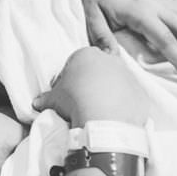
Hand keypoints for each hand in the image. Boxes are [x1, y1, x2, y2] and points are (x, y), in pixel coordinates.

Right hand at [32, 46, 148, 125]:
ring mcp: (128, 76)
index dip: (70, 77)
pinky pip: (130, 98)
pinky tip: (114, 117)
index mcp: (86, 54)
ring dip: (109, 92)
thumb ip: (46, 98)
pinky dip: (123, 105)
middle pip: (99, 68)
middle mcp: (110, 60)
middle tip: (83, 99)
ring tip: (99, 111)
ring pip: (116, 81)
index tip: (67, 92)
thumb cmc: (75, 102)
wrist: (104, 121)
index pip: (77, 62)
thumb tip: (36, 103)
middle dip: (91, 80)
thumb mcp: (54, 99)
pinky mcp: (140, 93)